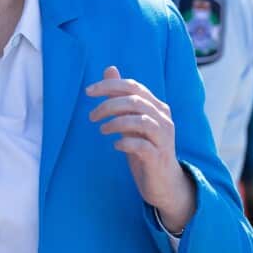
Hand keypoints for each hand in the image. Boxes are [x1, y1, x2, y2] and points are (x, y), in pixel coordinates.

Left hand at [87, 66, 192, 230]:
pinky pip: (141, 145)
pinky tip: (115, 146)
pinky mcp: (158, 157)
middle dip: (108, 105)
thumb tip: (109, 69)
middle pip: (135, 101)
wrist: (164, 183)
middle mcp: (163, 119)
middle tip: (91, 117)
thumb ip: (122, 97)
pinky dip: (124, 142)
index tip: (88, 91)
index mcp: (157, 107)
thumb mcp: (131, 121)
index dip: (109, 85)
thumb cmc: (145, 149)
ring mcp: (163, 139)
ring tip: (101, 130)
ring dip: (115, 123)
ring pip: (140, 121)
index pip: (133, 86)